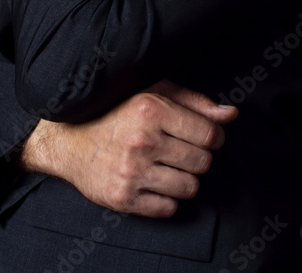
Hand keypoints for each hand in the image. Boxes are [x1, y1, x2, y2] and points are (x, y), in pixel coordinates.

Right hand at [20, 79, 237, 216]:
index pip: (209, 134)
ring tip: (167, 166)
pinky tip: (153, 182)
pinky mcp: (123, 198)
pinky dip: (166, 199)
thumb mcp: (153, 93)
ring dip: (184, 179)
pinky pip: (168, 208)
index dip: (213, 137)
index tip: (204, 137)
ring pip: (189, 188)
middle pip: (202, 162)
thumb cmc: (117, 112)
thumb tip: (231, 115)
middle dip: (198, 158)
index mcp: (151, 109)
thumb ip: (194, 103)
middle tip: (181, 151)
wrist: (70, 142)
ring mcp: (132, 171)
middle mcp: (142, 140)